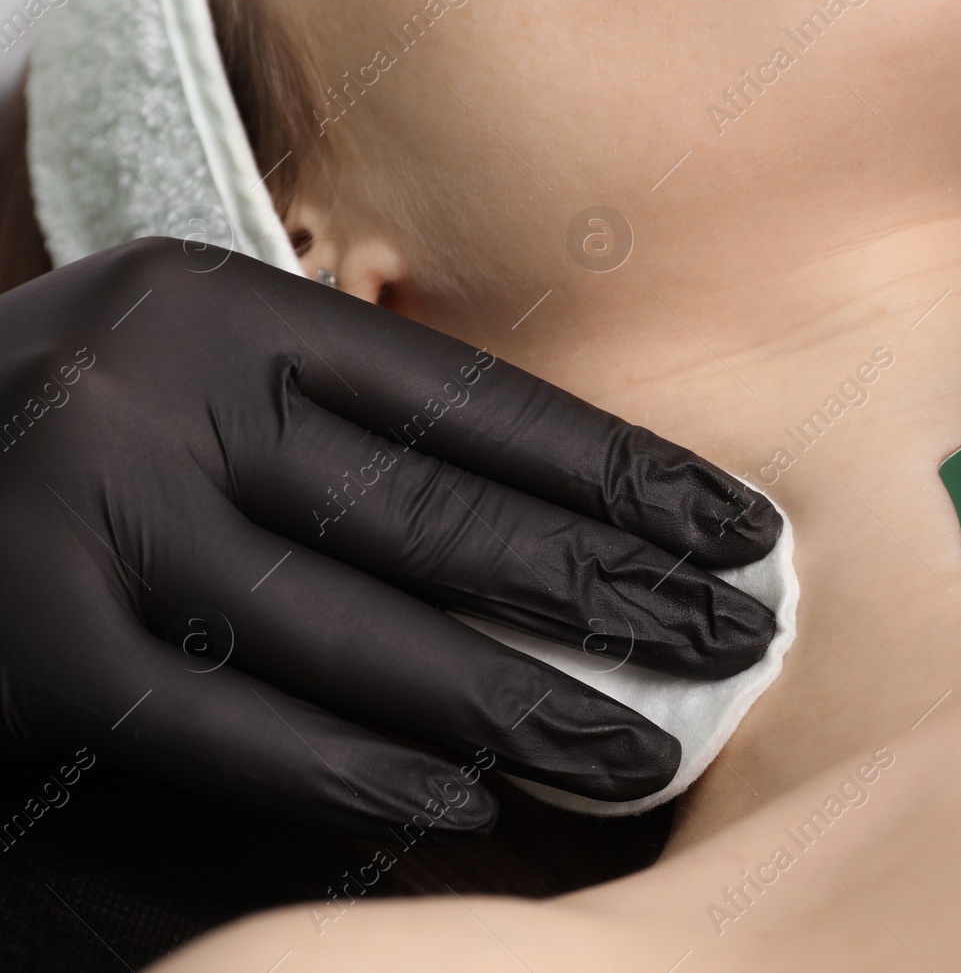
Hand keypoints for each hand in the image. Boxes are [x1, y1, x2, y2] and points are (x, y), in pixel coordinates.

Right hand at [0, 238, 779, 839]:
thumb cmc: (58, 438)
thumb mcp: (185, 379)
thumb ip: (332, 424)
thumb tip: (553, 524)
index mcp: (221, 307)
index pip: (476, 403)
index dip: (624, 473)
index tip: (742, 529)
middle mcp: (161, 394)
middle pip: (444, 515)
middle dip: (613, 589)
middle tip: (740, 641)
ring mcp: (93, 519)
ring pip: (364, 631)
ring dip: (522, 705)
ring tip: (642, 753)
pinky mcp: (35, 650)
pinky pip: (239, 728)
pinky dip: (363, 772)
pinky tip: (474, 801)